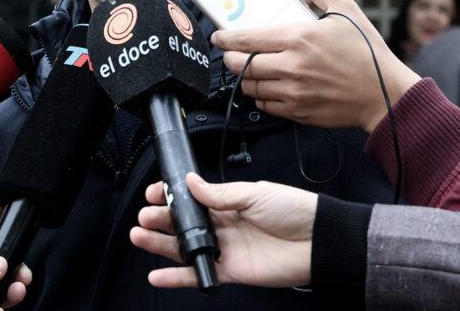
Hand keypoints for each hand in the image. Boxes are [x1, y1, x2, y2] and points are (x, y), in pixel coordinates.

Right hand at [130, 173, 316, 288]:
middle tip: (144, 216)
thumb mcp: (255, 193)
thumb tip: (191, 182)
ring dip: (160, 244)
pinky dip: (176, 277)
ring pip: (185, 247)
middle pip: (183, 224)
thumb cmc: (296, 211)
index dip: (172, 197)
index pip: (193, 199)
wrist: (318, 241)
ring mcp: (225, 248)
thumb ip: (219, 193)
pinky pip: (198, 274)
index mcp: (229, 202)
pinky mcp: (230, 270)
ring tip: (140, 237)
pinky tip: (158, 274)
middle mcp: (224, 225)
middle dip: (160, 219)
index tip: (154, 194)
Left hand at [212, 0, 419, 132]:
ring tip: (249, 68)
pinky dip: (260, 95)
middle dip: (229, 58)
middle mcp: (292, 67)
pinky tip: (268, 85)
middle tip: (231, 53)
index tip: (218, 36)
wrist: (386, 95)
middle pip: (240, 65)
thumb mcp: (346, 8)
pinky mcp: (298, 112)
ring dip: (244, 77)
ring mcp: (293, 93)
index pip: (247, 39)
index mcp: (300, 38)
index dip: (226, 38)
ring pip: (250, 86)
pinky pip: (264, 105)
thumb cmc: (367, 51)